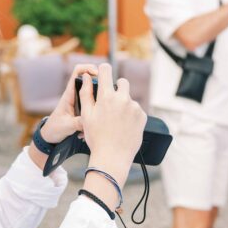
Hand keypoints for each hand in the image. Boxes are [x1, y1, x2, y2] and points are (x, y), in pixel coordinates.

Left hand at [37, 64, 98, 143]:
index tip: (97, 73)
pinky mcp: (85, 111)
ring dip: (100, 101)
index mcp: (69, 95)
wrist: (50, 137)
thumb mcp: (66, 126)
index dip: (87, 68)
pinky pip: (94, 108)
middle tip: (108, 92)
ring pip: (94, 96)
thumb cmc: (55, 129)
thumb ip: (78, 123)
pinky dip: (97, 113)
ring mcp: (81, 104)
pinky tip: (97, 123)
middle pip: (91, 82)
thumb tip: (91, 121)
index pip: (77, 72)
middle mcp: (76, 96)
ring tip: (104, 110)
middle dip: (100, 84)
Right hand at [79, 63, 146, 188]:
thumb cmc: (96, 137)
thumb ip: (86, 94)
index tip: (102, 74)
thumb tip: (86, 78)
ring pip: (129, 99)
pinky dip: (131, 115)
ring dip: (123, 104)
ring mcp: (134, 107)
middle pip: (122, 82)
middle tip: (110, 101)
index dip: (103, 70)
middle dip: (117, 88)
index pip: (106, 70)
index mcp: (107, 96)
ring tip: (116, 121)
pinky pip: (136, 110)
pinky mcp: (142, 116)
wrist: (112, 157)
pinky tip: (124, 127)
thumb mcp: (86, 115)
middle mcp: (123, 98)